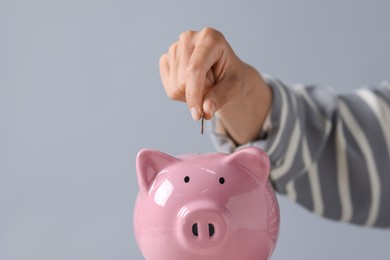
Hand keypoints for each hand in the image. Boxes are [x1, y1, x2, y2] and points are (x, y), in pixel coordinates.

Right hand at [159, 28, 270, 143]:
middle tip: (212, 86)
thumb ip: (220, 98)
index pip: (194, 70)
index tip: (197, 116)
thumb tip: (206, 111)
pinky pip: (169, 88)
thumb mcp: (234, 88)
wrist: (226, 74)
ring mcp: (175, 47)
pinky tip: (192, 84)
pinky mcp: (166, 59)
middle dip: (198, 93)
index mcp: (210, 38)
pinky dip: (181, 94)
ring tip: (204, 83)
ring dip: (190, 94)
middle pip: (183, 81)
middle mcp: (189, 38)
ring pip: (175, 87)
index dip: (194, 94)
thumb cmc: (232, 78)